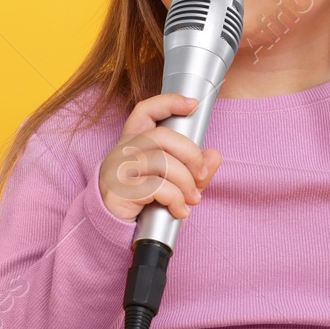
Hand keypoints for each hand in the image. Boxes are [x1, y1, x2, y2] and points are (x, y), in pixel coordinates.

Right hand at [97, 93, 222, 222]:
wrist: (114, 226)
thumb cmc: (144, 200)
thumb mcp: (174, 182)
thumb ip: (194, 170)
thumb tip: (215, 155)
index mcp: (134, 141)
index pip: (146, 111)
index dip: (169, 102)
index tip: (193, 104)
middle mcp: (124, 150)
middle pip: (162, 136)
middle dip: (190, 154)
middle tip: (200, 175)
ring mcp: (120, 168)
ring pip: (162, 162)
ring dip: (185, 183)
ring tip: (191, 199)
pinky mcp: (121, 189)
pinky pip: (157, 187)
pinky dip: (175, 199)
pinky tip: (179, 210)